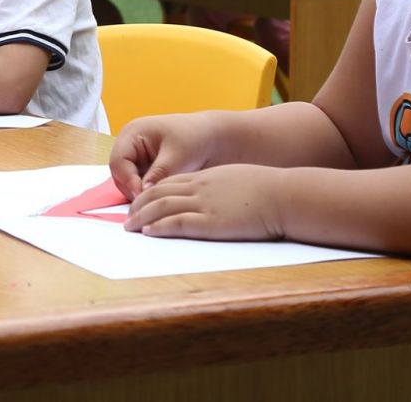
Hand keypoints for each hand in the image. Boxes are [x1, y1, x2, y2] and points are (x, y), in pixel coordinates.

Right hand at [108, 112, 220, 199]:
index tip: (143, 196)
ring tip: (159, 201)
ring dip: (140, 193)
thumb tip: (143, 194)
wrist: (212, 138)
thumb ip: (157, 174)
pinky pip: (139, 186)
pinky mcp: (145, 169)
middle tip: (150, 203)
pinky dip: (147, 193)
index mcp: (131, 133)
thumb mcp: (176, 156)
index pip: (118, 162)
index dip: (128, 180)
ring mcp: (136, 158)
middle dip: (133, 189)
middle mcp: (129, 146)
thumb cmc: (194, 137)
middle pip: (119, 175)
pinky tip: (161, 198)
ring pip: (128, 183)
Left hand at [124, 164, 283, 240]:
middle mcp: (199, 188)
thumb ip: (220, 188)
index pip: (169, 182)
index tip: (140, 201)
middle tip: (127, 216)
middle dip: (139, 205)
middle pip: (158, 193)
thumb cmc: (267, 189)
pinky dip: (159, 227)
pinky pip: (177, 223)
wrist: (283, 194)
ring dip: (141, 217)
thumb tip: (216, 198)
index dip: (150, 192)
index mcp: (206, 177)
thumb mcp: (237, 181)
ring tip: (129, 227)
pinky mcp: (210, 222)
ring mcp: (204, 204)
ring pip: (162, 207)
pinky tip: (148, 232)